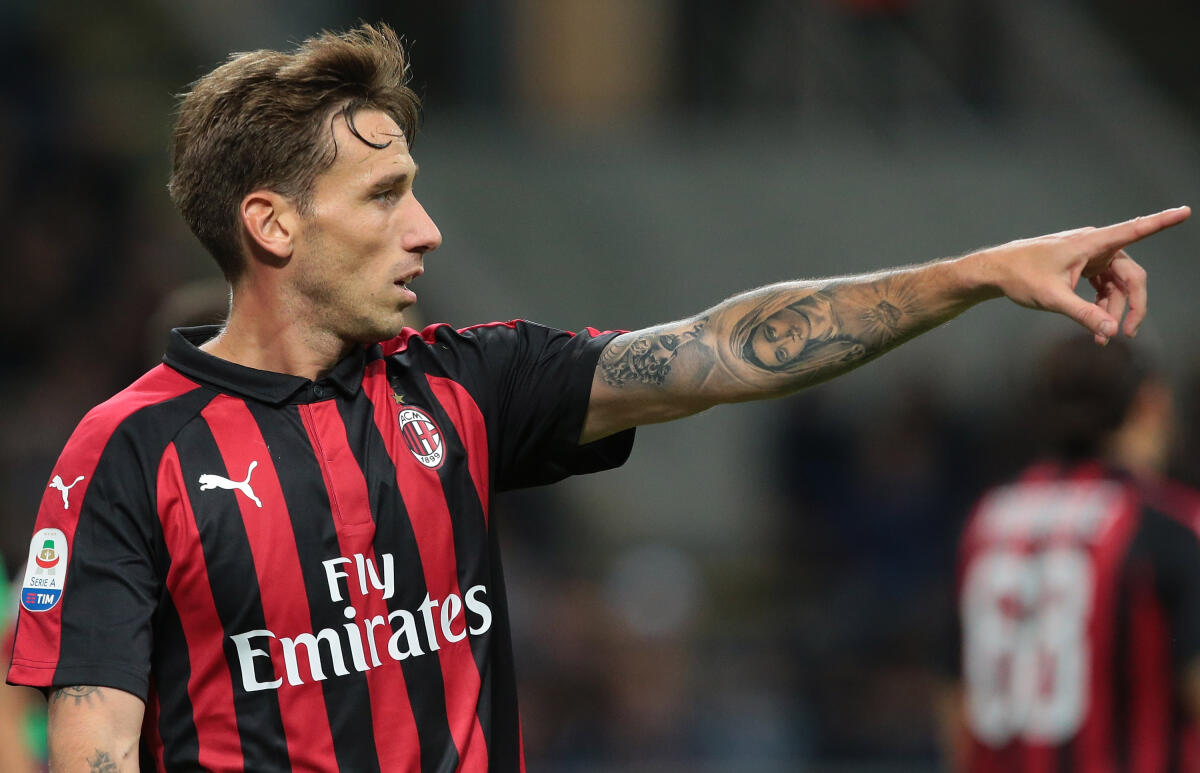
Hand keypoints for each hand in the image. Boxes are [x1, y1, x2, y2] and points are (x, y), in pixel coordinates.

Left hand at [984, 206, 1189, 343]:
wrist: (996, 271)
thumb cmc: (1021, 277)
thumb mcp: (1052, 298)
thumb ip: (1083, 314)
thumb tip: (1110, 331)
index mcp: (1090, 243)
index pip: (1134, 230)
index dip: (1161, 222)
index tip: (1185, 211)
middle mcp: (1095, 246)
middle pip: (1130, 275)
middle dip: (1132, 305)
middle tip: (1127, 333)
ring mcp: (1090, 256)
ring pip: (1117, 284)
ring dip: (1114, 309)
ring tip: (1101, 336)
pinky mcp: (1083, 266)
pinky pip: (1104, 286)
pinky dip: (1102, 305)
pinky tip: (1096, 325)